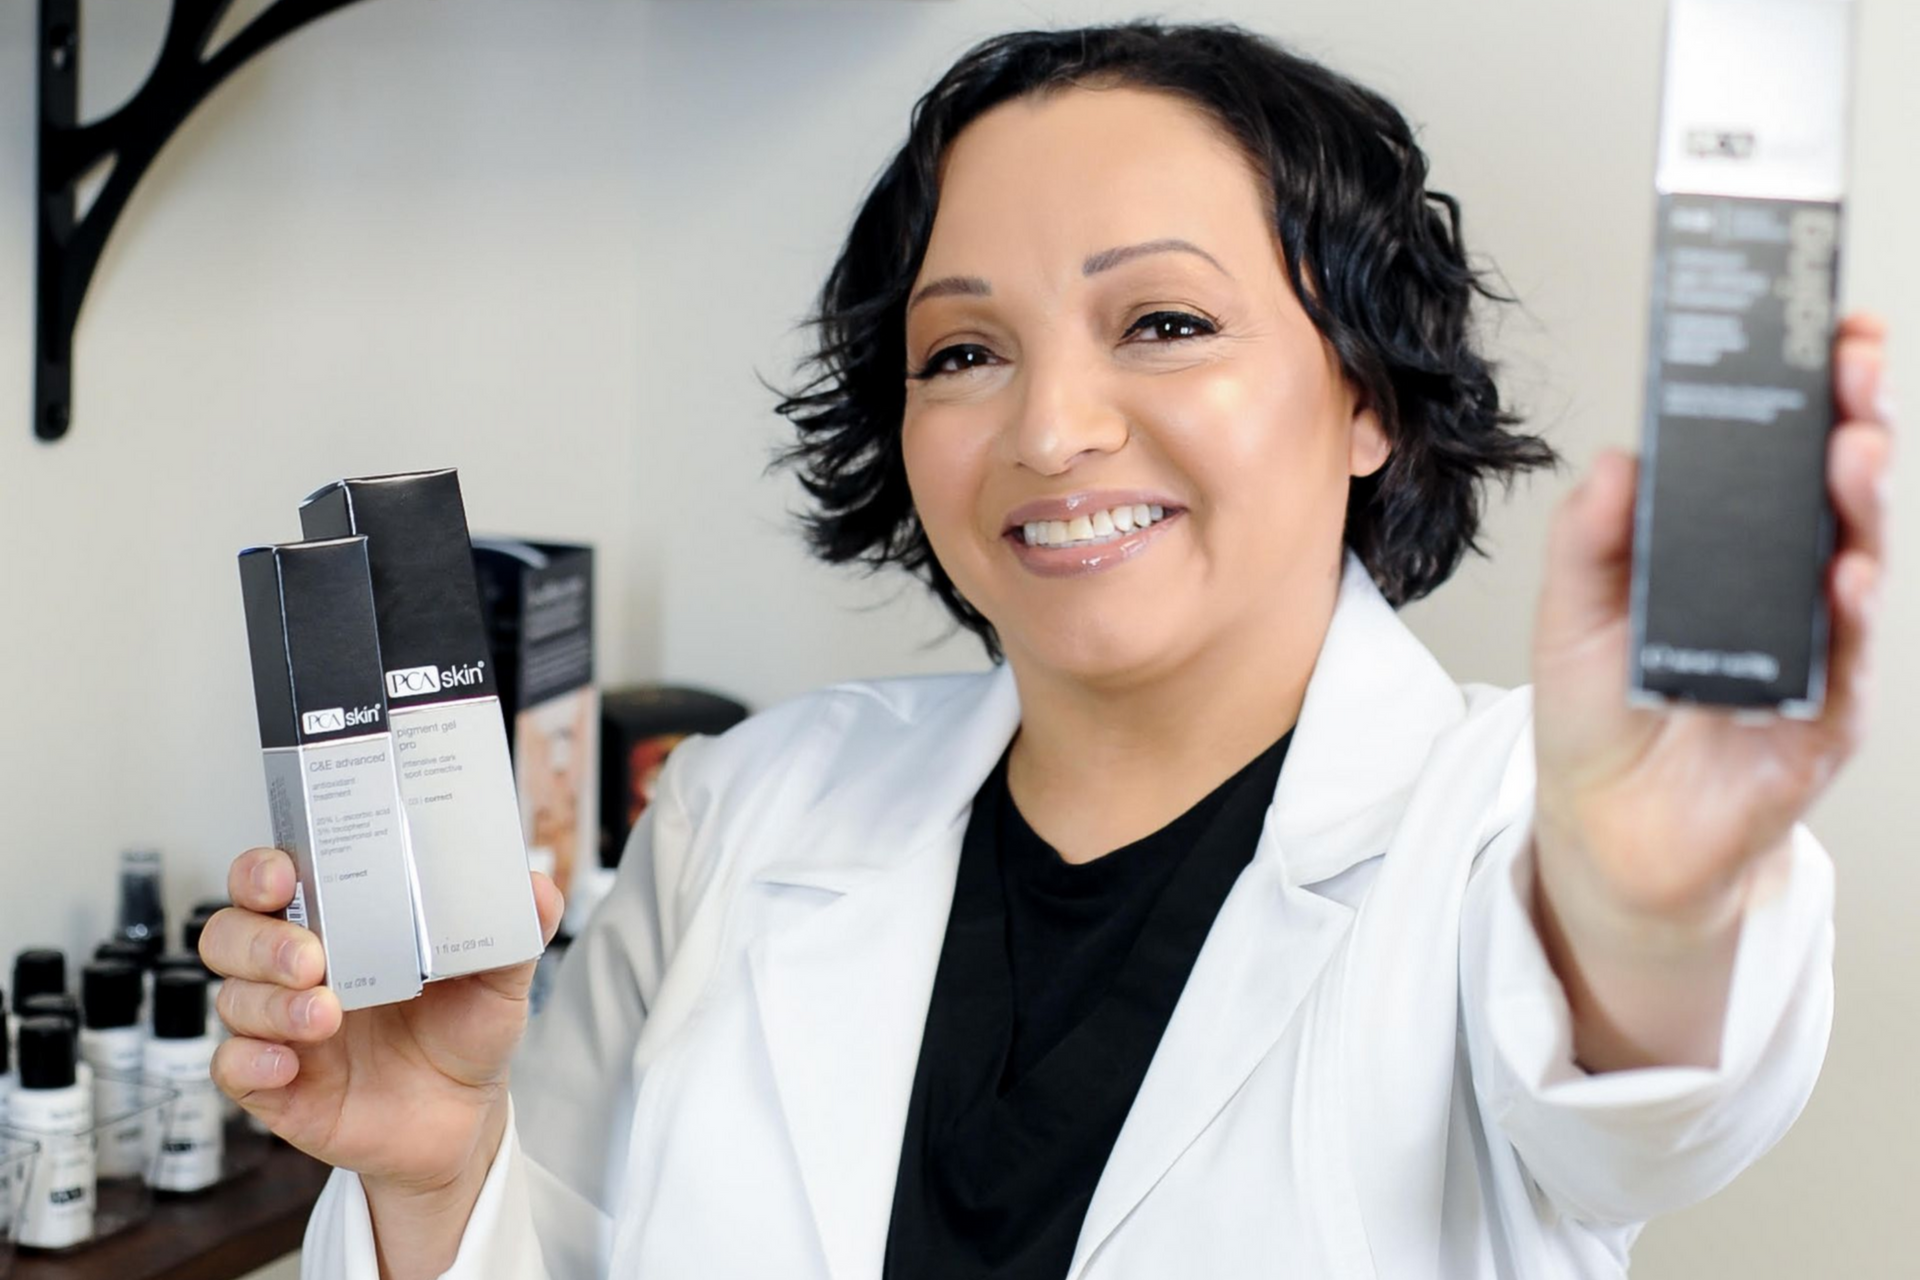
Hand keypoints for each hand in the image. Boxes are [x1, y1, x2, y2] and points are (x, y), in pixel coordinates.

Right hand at [199, 848, 563, 1198]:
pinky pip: (232, 1066)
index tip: (284, 873)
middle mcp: (297, 967)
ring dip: (270, 1001)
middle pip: (231, 932)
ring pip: (231, 996)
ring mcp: (280, 1026)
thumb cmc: (465, 1032)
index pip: (272, 878)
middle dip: (262, 939)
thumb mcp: (499, 979)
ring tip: (325, 1013)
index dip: (262, 869)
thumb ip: (515, 932)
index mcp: (340, 923)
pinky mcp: (276, 1084)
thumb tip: (539, 888)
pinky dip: (250, 1060)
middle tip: (312, 956)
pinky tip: (289, 1062)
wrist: (463, 1119)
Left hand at [1530, 313, 1891, 930]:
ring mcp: (1812, 648)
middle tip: (1851, 362)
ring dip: (1857, 504)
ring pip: (1853, 560)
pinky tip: (1842, 575)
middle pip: (1831, 491)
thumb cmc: (1600, 713)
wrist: (1606, 829)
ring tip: (1851, 450)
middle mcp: (1782, 586)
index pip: (1778, 455)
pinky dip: (1845, 617)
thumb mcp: (1572, 611)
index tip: (1820, 326)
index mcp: (1726, 548)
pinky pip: (1844, 662)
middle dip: (1850, 419)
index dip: (1805, 391)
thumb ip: (1590, 538)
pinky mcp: (1821, 719)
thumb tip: (1617, 458)